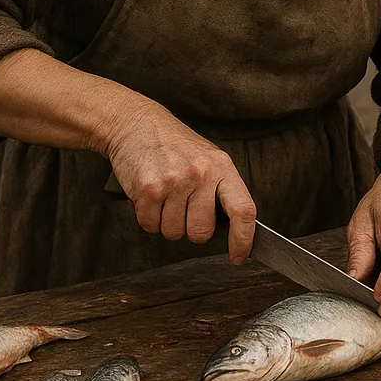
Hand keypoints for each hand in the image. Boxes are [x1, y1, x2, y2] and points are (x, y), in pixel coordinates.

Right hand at [105, 95, 256, 263]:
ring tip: (165, 195)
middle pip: (201, 232)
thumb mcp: (208, 159)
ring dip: (167, 222)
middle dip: (191, 228)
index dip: (243, 239)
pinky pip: (150, 226)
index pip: (243, 210)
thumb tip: (234, 230)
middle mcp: (200, 174)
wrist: (137, 124)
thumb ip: (221, 190)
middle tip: (183, 205)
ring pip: (173, 233)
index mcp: (222, 167)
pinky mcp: (148, 189)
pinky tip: (151, 196)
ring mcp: (174, 181)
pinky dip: (148, 218)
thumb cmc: (175, 146)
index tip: (239, 256)